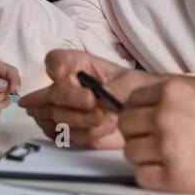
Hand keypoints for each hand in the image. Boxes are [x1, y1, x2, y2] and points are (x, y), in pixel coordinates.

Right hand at [18, 49, 161, 149]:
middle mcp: (65, 86)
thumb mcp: (133, 82)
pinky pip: (67, 135)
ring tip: (109, 118)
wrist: (142, 118)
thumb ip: (119, 87)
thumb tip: (105, 94)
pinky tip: (106, 128)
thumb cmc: (134, 92)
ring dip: (82, 119)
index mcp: (78, 66)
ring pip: (57, 116)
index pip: (55, 59)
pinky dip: (88, 134)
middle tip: (91, 101)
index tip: (62, 72)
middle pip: (53, 91)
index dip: (55, 65)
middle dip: (71, 97)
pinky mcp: (66, 133)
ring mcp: (62, 111)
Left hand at [119, 77, 194, 192]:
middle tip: (157, 143)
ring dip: (145, 157)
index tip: (147, 124)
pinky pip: (142, 177)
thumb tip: (132, 108)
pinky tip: (173, 173)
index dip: (137, 115)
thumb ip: (167, 99)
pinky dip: (153, 177)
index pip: (129, 102)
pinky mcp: (173, 177)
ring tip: (171, 158)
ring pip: (130, 153)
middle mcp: (165, 116)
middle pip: (125, 127)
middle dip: (138, 136)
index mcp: (171, 92)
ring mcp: (167, 147)